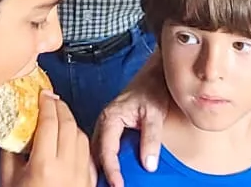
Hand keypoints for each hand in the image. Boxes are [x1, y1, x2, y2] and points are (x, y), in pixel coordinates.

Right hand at [0, 92, 93, 186]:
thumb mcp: (7, 180)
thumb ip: (8, 152)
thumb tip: (11, 128)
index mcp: (44, 166)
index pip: (49, 123)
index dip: (46, 104)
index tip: (42, 94)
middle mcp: (67, 168)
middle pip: (69, 125)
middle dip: (60, 107)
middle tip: (51, 100)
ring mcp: (82, 176)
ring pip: (82, 137)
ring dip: (71, 123)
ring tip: (59, 118)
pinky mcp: (89, 183)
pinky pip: (88, 154)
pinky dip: (79, 142)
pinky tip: (69, 141)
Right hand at [93, 54, 171, 186]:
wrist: (154, 75)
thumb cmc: (152, 90)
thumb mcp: (154, 114)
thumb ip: (151, 139)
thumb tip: (148, 164)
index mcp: (110, 118)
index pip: (106, 150)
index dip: (111, 170)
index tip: (118, 185)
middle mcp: (103, 122)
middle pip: (96, 154)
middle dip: (101, 173)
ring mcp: (105, 126)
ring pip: (96, 152)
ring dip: (100, 169)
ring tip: (107, 184)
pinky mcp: (110, 129)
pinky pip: (103, 149)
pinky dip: (105, 162)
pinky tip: (110, 173)